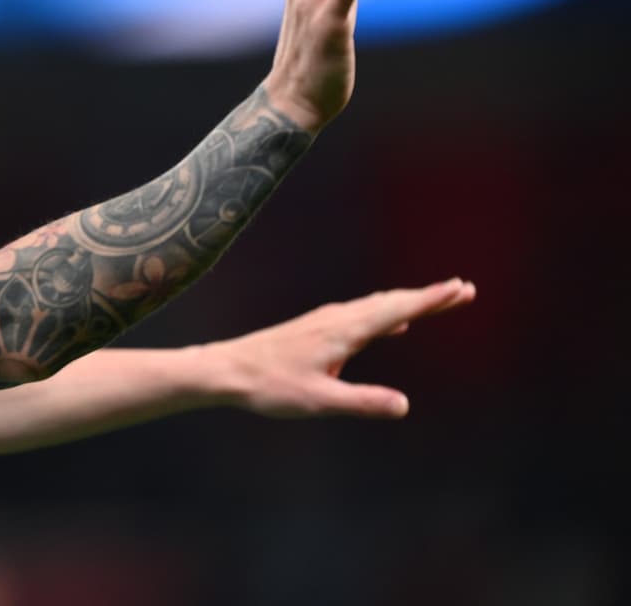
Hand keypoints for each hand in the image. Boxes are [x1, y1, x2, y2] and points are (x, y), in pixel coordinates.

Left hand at [198, 278, 475, 418]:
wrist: (228, 370)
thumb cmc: (270, 386)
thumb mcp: (320, 401)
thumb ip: (362, 402)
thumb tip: (404, 405)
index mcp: (343, 332)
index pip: (396, 311)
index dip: (430, 300)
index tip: (460, 288)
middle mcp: (338, 319)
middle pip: (392, 302)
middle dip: (429, 297)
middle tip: (465, 290)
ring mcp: (327, 321)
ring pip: (377, 306)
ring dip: (410, 303)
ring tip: (438, 301)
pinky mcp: (318, 328)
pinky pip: (363, 315)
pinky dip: (387, 314)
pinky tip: (393, 325)